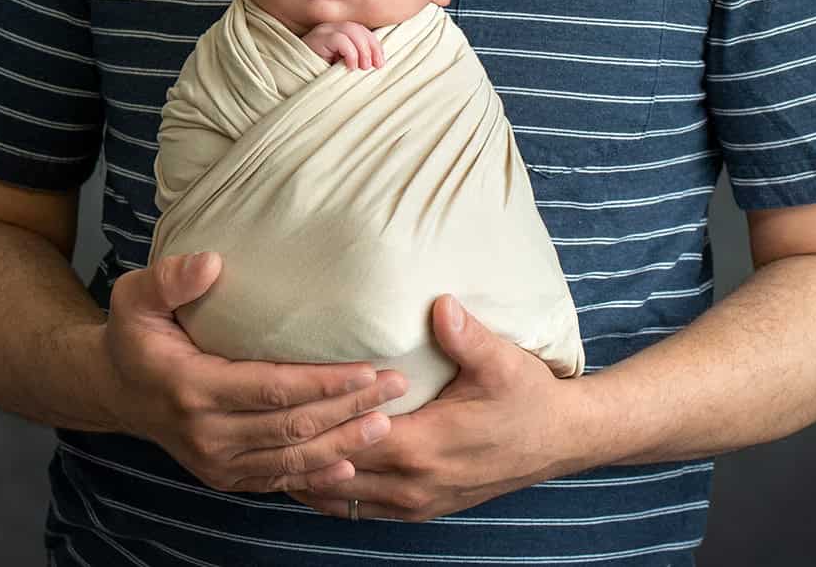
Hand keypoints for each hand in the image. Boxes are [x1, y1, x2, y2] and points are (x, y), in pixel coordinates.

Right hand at [105, 251, 408, 492]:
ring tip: (386, 424)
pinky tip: (350, 467)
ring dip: (343, 445)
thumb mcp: (135, 296)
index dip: (322, 382)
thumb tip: (212, 262)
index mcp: (191, 388)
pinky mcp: (224, 476)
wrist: (114, 391)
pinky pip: (276, 481)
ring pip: (290, 461)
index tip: (366, 367)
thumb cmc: (133, 334)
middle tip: (396, 387)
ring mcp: (215, 462)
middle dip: (348, 409)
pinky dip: (315, 477)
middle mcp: (206, 434)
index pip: (270, 389)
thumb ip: (171, 278)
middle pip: (291, 427)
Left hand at [288, 295, 581, 521]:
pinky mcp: (423, 509)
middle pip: (337, 472)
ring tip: (268, 451)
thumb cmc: (529, 397)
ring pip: (343, 497)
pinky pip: (363, 510)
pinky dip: (332, 494)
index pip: (352, 437)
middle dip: (298, 450)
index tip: (280, 400)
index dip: (317, 421)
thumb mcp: (502, 361)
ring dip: (308, 476)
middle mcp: (414, 483)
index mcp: (425, 446)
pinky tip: (309, 475)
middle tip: (255, 425)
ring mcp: (417, 502)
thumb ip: (466, 335)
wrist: (561, 440)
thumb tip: (439, 304)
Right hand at [302, 20, 383, 68]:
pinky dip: (350, 53)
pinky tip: (350, 66)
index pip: (362, 30)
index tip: (380, 62)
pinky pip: (340, 39)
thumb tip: (377, 62)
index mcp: (337, 33)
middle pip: (359, 28)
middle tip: (375, 66)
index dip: (375, 45)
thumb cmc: (319, 76)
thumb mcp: (341, 67)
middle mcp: (330, 28)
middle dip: (372, 47)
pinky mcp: (317, 39)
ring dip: (363, 50)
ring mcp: (322, 32)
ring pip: (351, 30)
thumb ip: (356, 60)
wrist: (295, 79)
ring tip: (363, 67)